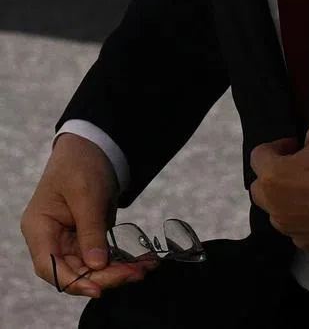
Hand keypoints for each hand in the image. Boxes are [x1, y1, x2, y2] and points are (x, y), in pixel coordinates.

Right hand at [21, 133, 154, 298]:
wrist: (94, 143)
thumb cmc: (81, 162)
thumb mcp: (87, 193)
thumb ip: (90, 229)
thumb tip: (97, 264)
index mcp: (40, 228)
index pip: (50, 267)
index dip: (73, 282)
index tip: (99, 288)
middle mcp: (52, 239)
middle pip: (73, 270)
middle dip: (104, 276)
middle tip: (135, 273)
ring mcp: (70, 238)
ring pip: (90, 266)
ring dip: (116, 270)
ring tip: (145, 268)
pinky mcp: (88, 235)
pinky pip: (102, 255)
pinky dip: (120, 259)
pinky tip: (141, 261)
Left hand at [249, 121, 308, 254]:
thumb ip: (308, 137)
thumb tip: (307, 148)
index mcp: (274, 178)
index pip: (258, 156)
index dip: (278, 146)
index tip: (297, 145)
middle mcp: (276, 209)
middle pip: (260, 190)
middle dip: (275, 176)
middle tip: (302, 167)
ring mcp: (294, 232)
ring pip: (280, 214)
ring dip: (290, 200)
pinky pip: (302, 230)